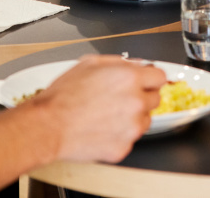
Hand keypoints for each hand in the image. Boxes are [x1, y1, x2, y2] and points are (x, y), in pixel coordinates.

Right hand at [31, 55, 165, 163]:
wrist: (49, 126)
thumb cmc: (64, 96)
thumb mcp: (91, 63)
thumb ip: (119, 62)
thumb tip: (135, 64)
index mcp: (130, 78)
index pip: (160, 76)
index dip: (151, 77)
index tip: (146, 80)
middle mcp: (135, 102)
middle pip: (155, 98)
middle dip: (142, 95)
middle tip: (122, 97)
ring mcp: (131, 127)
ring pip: (145, 119)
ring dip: (134, 116)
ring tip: (109, 113)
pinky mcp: (124, 147)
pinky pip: (131, 138)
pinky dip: (121, 133)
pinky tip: (104, 127)